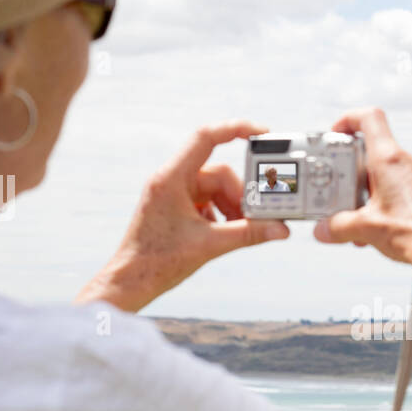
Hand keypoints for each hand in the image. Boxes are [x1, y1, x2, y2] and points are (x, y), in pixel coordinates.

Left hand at [77, 120, 289, 311]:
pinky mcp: (175, 206)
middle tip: (254, 218)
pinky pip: (207, 201)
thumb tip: (280, 229)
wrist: (132, 281)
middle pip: (219, 174)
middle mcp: (170, 180)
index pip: (206, 138)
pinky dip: (221, 215)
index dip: (236, 129)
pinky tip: (222, 234)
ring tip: (238, 231)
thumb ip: (248, 234)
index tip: (261, 134)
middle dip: (239, 196)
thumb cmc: (158, 262)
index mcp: (171, 178)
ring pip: (215, 189)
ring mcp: (173, 193)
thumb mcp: (210, 245)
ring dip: (232, 208)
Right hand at [312, 108, 411, 289]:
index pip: (369, 119)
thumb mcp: (366, 229)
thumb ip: (339, 227)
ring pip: (401, 175)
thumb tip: (325, 230)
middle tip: (351, 198)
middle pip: (381, 154)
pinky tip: (401, 224)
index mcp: (390, 160)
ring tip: (375, 221)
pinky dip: (406, 201)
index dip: (350, 120)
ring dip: (384, 192)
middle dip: (362, 176)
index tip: (339, 134)